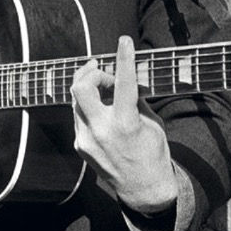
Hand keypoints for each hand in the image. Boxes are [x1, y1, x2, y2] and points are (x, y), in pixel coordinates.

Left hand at [70, 36, 177, 213]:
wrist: (143, 189)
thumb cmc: (153, 153)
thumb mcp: (152, 123)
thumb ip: (136, 99)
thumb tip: (125, 77)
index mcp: (125, 124)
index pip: (122, 83)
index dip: (123, 58)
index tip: (124, 41)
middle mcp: (101, 131)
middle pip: (80, 87)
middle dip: (90, 72)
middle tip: (101, 69)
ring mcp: (86, 140)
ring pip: (77, 101)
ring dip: (90, 89)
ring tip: (106, 91)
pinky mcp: (79, 146)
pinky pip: (79, 117)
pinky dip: (90, 108)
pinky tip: (103, 112)